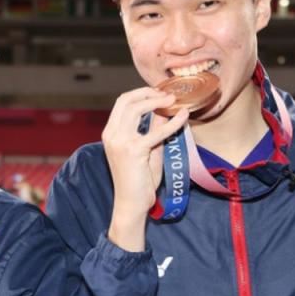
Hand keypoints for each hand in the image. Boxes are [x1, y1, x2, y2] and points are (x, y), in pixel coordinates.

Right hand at [102, 87, 188, 250]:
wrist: (131, 203)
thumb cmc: (138, 180)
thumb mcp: (147, 150)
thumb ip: (153, 130)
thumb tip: (165, 111)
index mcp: (110, 133)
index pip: (122, 102)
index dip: (141, 93)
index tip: (159, 92)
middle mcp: (112, 135)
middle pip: (126, 100)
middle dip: (148, 92)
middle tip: (168, 93)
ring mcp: (120, 142)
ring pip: (135, 108)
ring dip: (156, 101)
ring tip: (173, 100)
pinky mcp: (134, 151)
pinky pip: (156, 131)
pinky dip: (172, 122)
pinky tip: (184, 117)